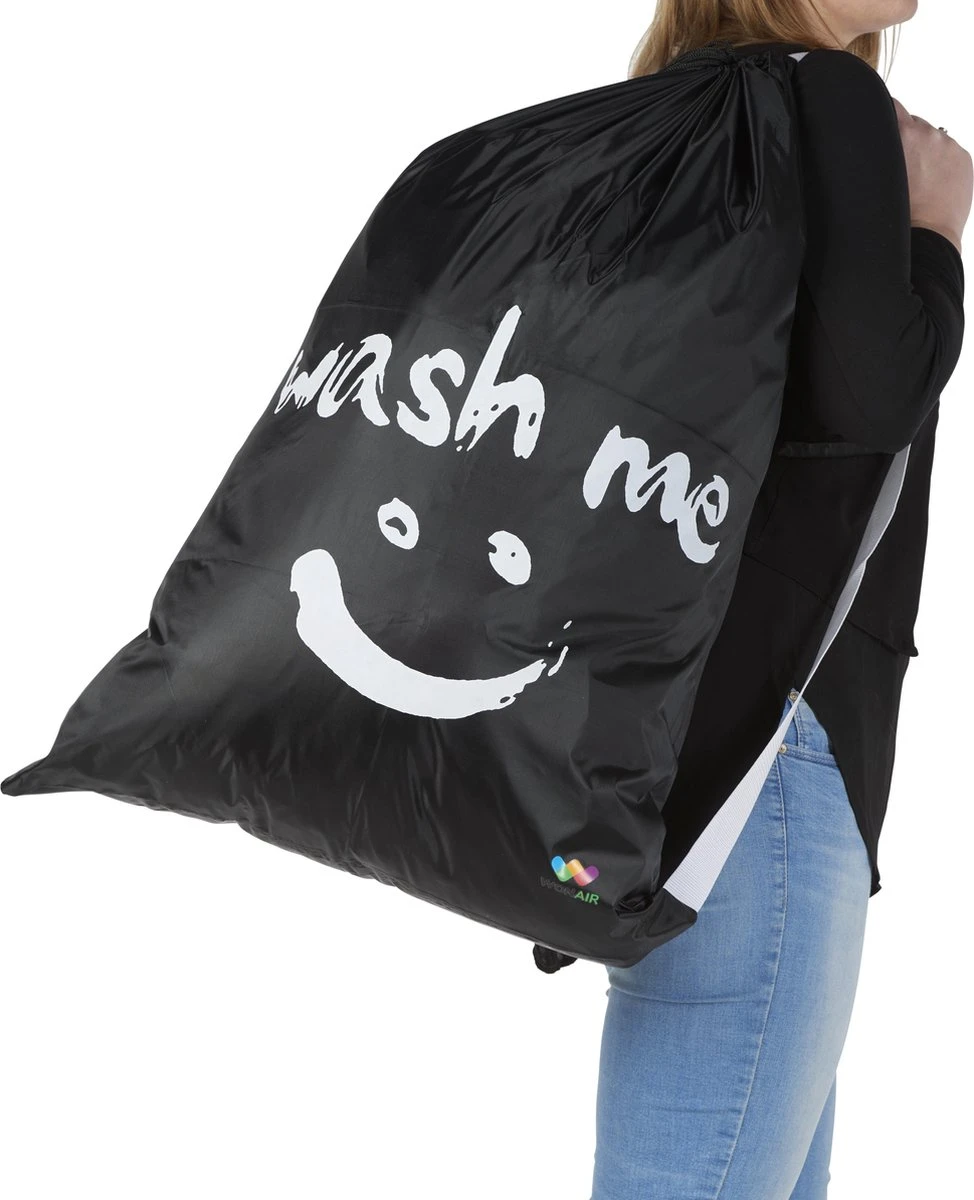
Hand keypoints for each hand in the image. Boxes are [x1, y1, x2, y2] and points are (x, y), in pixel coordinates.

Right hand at [891, 96, 971, 253]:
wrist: (928, 236)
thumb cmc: (902, 216)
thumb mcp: (877, 180)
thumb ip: (877, 154)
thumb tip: (878, 143)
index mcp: (904, 135)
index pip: (891, 105)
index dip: (883, 114)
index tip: (881, 121)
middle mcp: (929, 135)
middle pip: (912, 123)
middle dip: (905, 139)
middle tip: (900, 167)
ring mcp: (950, 145)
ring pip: (932, 138)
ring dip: (924, 151)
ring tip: (918, 179)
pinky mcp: (964, 157)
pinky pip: (949, 152)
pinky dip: (941, 163)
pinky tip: (932, 183)